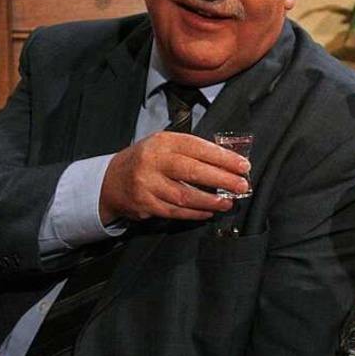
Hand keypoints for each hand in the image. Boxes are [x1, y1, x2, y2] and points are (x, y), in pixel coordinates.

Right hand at [99, 131, 250, 222]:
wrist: (112, 179)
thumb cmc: (147, 160)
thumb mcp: (165, 146)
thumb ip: (192, 151)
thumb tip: (228, 162)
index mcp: (162, 142)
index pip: (197, 148)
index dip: (222, 158)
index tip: (242, 165)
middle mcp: (153, 162)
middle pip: (192, 171)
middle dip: (221, 179)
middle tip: (241, 185)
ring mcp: (147, 184)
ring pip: (184, 195)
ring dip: (210, 200)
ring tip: (228, 202)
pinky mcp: (145, 204)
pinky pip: (175, 211)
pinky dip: (195, 213)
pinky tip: (208, 211)